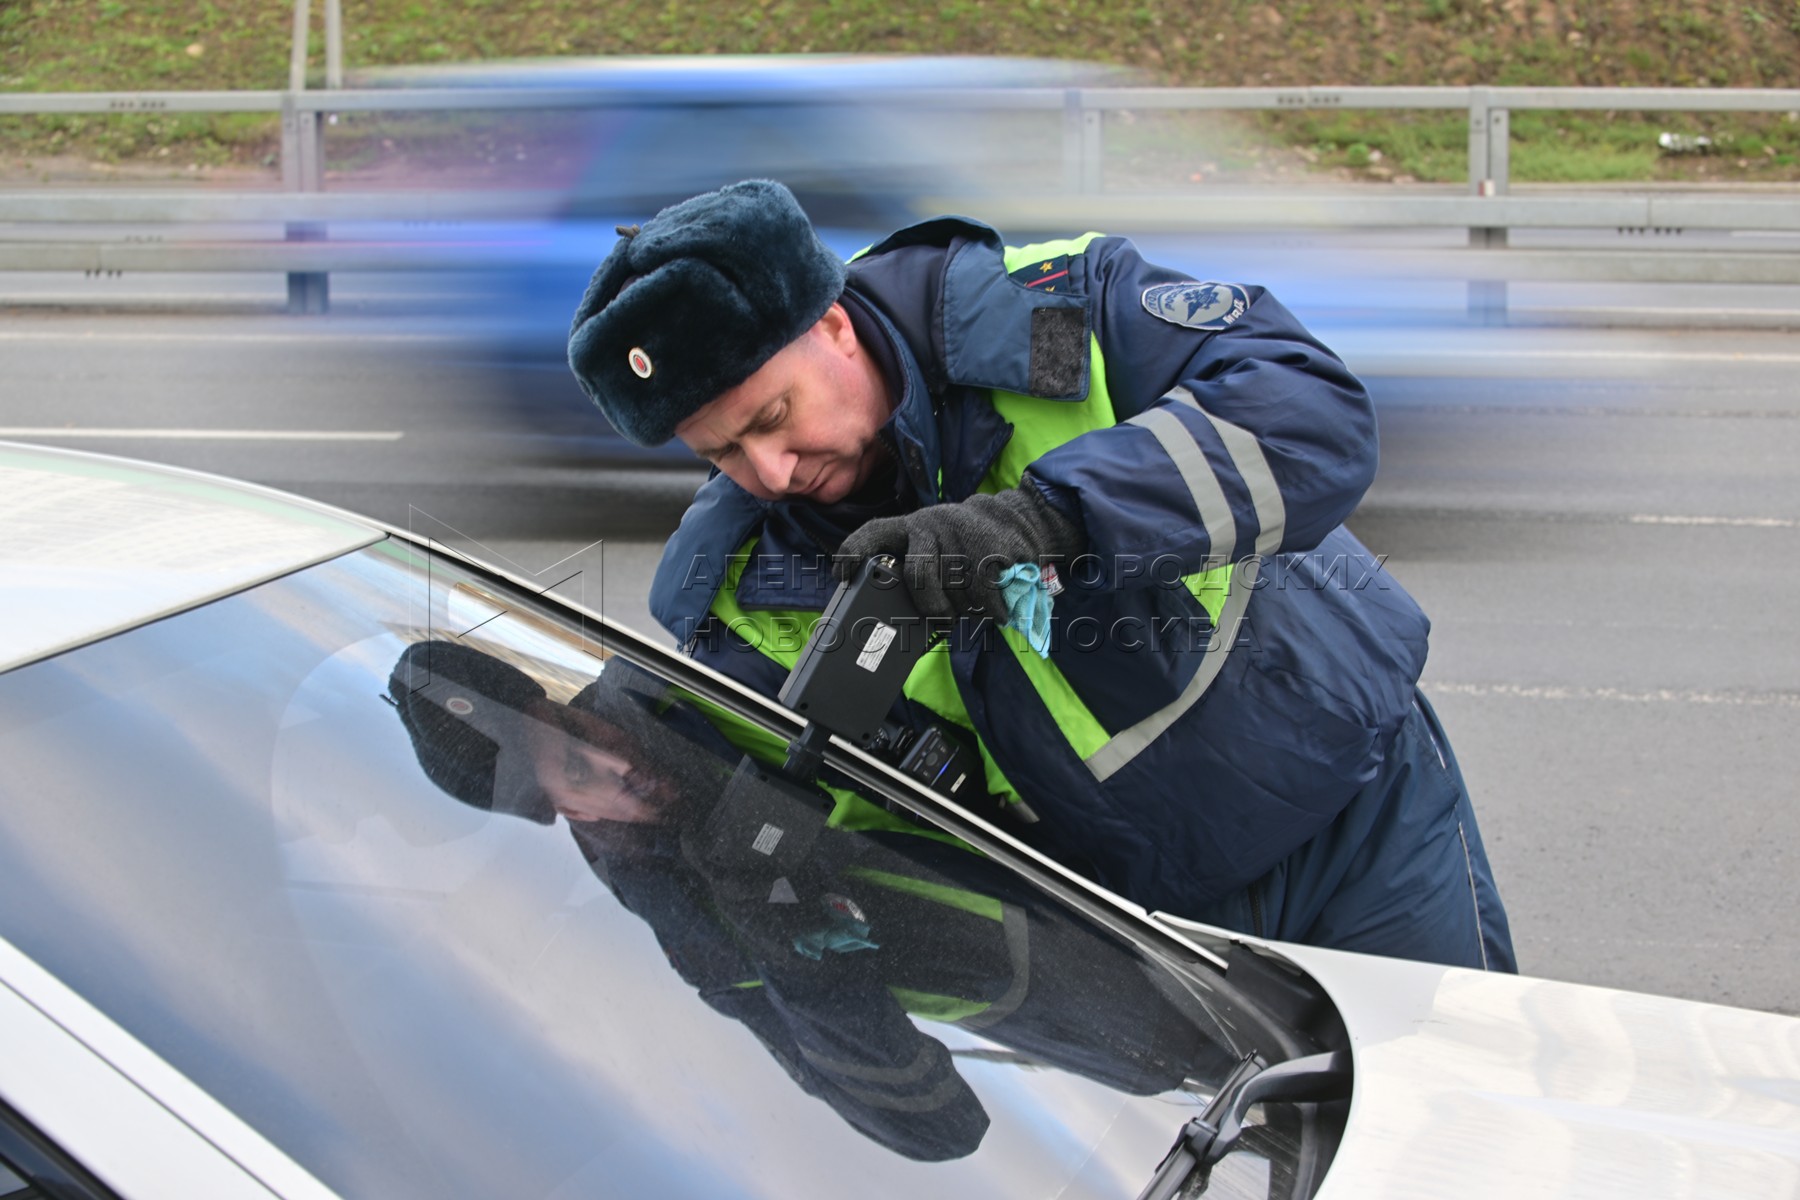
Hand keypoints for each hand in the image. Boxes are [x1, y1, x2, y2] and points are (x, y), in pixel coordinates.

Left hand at [833, 483, 1082, 621]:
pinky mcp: (989, 547)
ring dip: (965, 608)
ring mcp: (959, 535)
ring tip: (973, 606)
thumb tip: (891, 618)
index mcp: (907, 528)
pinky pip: (985, 592)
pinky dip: (990, 609)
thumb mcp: (930, 548)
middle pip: (919, 576)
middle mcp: (929, 527)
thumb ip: (910, 570)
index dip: (853, 553)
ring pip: (954, 589)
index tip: (841, 576)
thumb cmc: (959, 546)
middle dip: (930, 606)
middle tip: (942, 620)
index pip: (872, 533)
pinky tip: (995, 611)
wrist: (1012, 520)